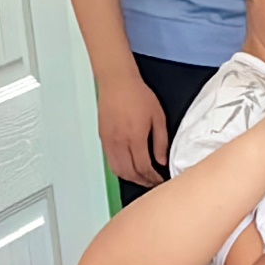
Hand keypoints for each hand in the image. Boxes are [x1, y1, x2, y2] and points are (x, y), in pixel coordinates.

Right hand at [98, 73, 168, 187]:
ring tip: (142, 178)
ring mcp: (109, 141)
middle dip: (142, 181)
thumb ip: (161, 142)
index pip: (143, 168)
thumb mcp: (158, 117)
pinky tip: (129, 167)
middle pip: (129, 173)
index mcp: (135, 137)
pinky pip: (110, 161)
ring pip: (117, 170)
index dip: (152, 178)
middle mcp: (119, 142)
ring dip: (130, 178)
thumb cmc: (138, 95)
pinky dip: (120, 169)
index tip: (160, 180)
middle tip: (153, 183)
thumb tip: (161, 161)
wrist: (117, 82)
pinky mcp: (102, 138)